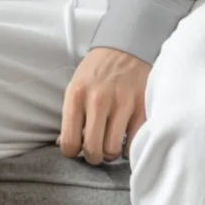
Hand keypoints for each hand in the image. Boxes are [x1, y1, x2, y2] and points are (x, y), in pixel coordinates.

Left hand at [58, 47, 150, 164]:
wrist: (124, 47)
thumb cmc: (96, 71)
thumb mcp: (76, 86)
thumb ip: (70, 115)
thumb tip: (63, 144)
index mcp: (76, 95)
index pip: (69, 142)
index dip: (73, 152)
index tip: (78, 148)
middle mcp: (97, 100)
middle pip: (93, 150)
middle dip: (93, 157)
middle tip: (96, 150)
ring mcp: (121, 104)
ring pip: (113, 150)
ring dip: (111, 151)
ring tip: (110, 141)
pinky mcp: (141, 107)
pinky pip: (133, 143)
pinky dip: (129, 146)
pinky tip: (124, 136)